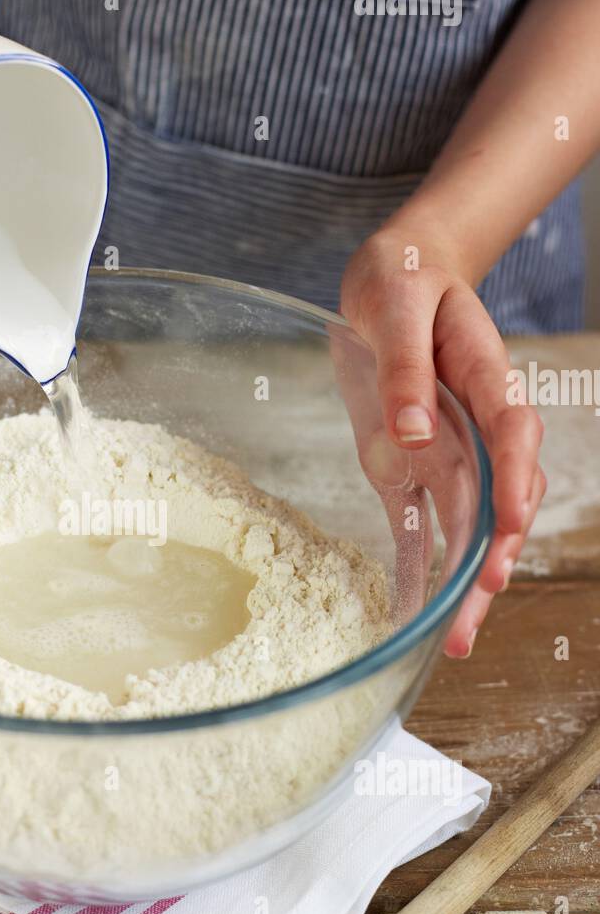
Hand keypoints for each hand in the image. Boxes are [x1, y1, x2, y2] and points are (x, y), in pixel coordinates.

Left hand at [340, 226, 545, 657]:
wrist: (396, 277)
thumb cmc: (405, 283)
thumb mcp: (399, 307)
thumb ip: (406, 368)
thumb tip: (415, 430)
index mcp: (487, 377)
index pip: (513, 433)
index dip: (517, 479)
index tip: (511, 522)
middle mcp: (480, 423)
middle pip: (502, 493)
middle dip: (498, 552)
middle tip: (481, 602)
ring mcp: (453, 449)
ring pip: (473, 520)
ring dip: (468, 578)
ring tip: (456, 637)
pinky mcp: (417, 466)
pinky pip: (425, 520)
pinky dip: (424, 565)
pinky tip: (419, 612)